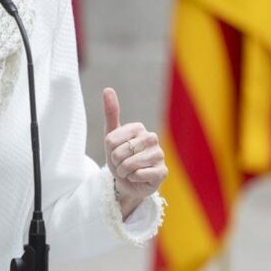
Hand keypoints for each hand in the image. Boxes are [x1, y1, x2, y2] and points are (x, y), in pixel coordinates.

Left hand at [103, 87, 167, 219]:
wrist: (129, 182)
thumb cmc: (120, 157)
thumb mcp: (111, 137)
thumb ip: (111, 113)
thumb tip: (107, 89)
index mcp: (139, 128)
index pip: (111, 140)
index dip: (109, 151)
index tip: (115, 152)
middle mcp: (152, 138)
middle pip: (120, 153)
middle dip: (116, 163)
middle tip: (122, 164)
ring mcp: (159, 154)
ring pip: (130, 164)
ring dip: (124, 172)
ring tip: (129, 171)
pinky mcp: (163, 171)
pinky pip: (140, 174)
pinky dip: (134, 179)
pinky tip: (139, 177)